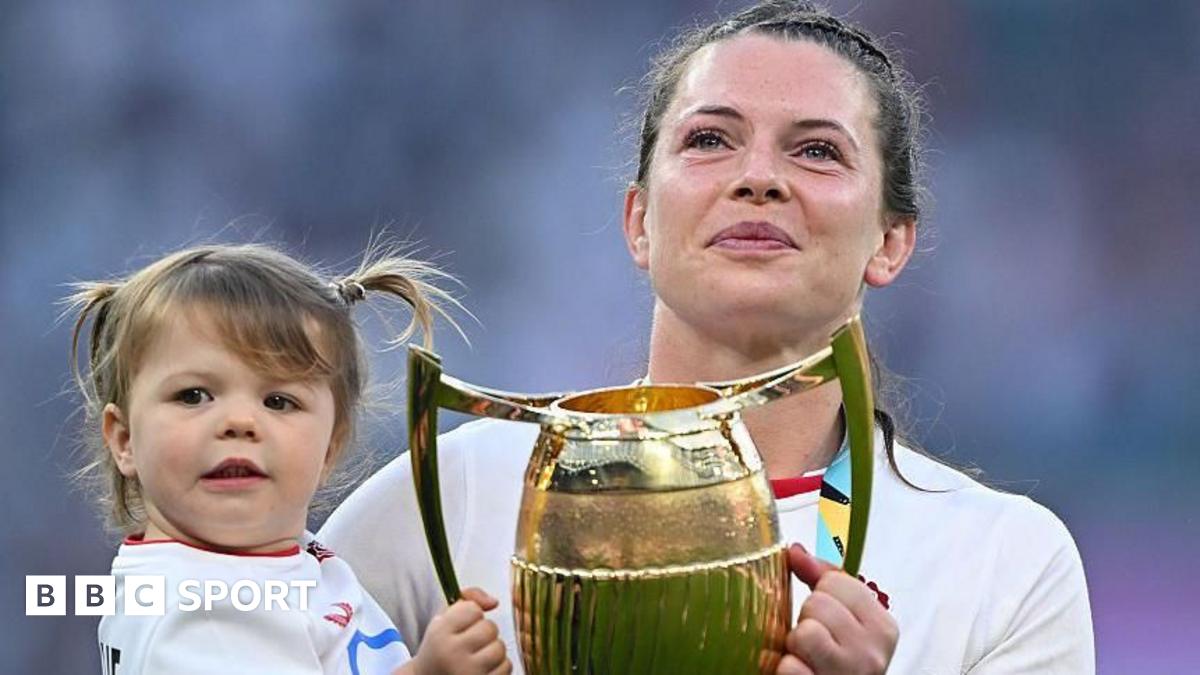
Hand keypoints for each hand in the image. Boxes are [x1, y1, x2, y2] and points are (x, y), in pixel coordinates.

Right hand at [408, 587, 511, 674]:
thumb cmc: (440, 648)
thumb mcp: (443, 619)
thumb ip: (467, 599)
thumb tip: (494, 602)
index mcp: (439, 633)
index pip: (473, 609)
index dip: (471, 615)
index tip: (461, 626)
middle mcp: (451, 654)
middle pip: (490, 628)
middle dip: (484, 633)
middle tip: (470, 642)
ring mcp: (467, 673)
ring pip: (500, 648)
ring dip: (493, 650)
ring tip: (477, 656)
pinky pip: (506, 667)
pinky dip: (499, 667)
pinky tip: (483, 669)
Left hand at [777, 544, 897, 674]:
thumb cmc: (839, 663)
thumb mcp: (844, 622)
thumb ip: (824, 579)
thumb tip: (796, 551)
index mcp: (883, 627)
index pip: (836, 581)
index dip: (820, 597)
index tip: (828, 620)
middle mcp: (872, 652)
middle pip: (817, 604)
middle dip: (807, 621)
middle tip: (815, 644)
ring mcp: (849, 674)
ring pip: (804, 633)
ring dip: (794, 646)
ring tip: (806, 659)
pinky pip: (788, 666)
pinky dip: (783, 670)